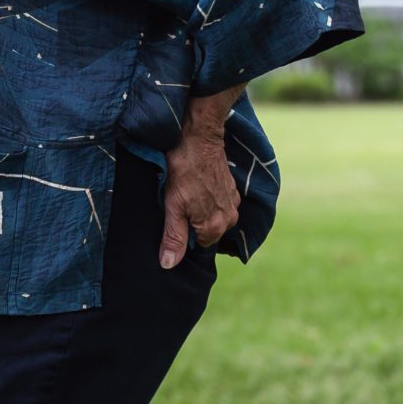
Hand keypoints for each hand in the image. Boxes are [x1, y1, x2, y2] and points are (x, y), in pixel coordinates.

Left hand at [157, 129, 239, 268]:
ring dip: (200, 207)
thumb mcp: (172, 206)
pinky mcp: (232, 188)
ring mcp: (233, 202)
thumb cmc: (183, 171)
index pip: (197, 245)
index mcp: (215, 227)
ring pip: (212, 215)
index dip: (182, 233)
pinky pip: (218, 202)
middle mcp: (230, 219)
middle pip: (206, 230)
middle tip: (178, 201)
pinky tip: (196, 183)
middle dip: (191, 220)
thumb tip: (169, 265)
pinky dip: (207, 196)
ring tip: (187, 190)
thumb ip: (173, 237)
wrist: (199, 138)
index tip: (173, 217)